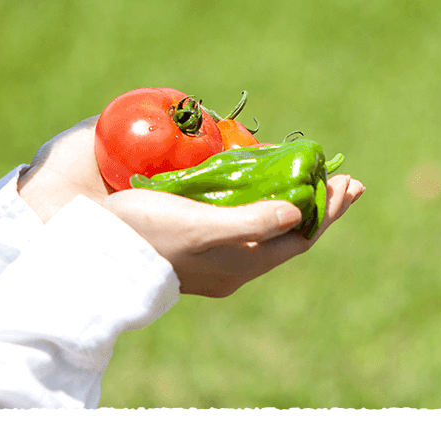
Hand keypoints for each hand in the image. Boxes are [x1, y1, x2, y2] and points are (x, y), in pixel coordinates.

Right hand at [17, 115, 365, 296]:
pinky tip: (259, 180)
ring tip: (310, 176)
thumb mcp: (201, 226)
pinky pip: (241, 220)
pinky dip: (259, 199)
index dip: (327, 211)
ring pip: (266, 227)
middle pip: (289, 234)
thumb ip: (251, 221)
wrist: (90, 253)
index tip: (350, 183)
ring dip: (290, 200)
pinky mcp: (194, 242)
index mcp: (240, 265)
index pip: (300, 238)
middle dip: (318, 205)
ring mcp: (213, 256)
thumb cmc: (146, 235)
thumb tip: (297, 211)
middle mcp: (233, 265)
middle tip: (344, 178)